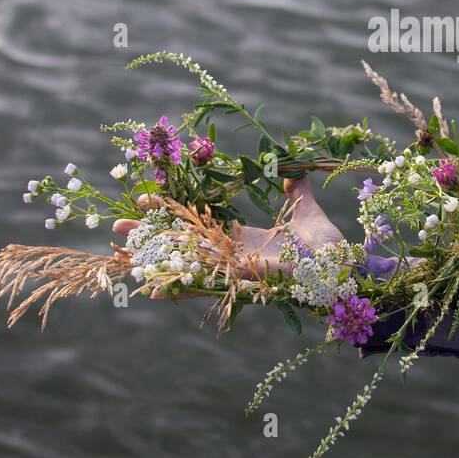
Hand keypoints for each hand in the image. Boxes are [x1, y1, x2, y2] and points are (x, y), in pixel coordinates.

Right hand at [113, 177, 343, 297]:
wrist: (342, 266)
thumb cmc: (326, 245)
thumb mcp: (305, 209)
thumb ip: (297, 190)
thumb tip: (292, 168)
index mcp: (242, 241)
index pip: (197, 225)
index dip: (172, 213)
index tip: (145, 197)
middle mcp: (232, 257)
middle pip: (182, 245)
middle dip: (149, 236)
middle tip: (116, 226)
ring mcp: (234, 270)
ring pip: (184, 265)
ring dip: (154, 260)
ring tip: (122, 253)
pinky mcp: (241, 280)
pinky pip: (205, 284)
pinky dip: (179, 286)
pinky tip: (151, 289)